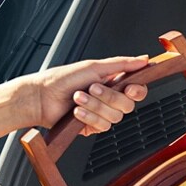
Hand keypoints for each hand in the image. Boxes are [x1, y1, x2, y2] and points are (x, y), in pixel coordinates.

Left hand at [22, 56, 153, 133]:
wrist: (42, 97)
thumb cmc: (62, 79)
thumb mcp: (94, 66)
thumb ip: (122, 64)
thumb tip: (143, 59)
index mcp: (112, 83)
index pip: (136, 90)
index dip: (137, 91)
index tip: (130, 88)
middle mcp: (109, 99)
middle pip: (127, 105)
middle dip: (109, 97)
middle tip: (92, 88)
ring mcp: (101, 114)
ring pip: (115, 117)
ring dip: (95, 106)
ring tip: (78, 98)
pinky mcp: (92, 127)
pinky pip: (102, 126)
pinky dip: (89, 117)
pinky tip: (77, 112)